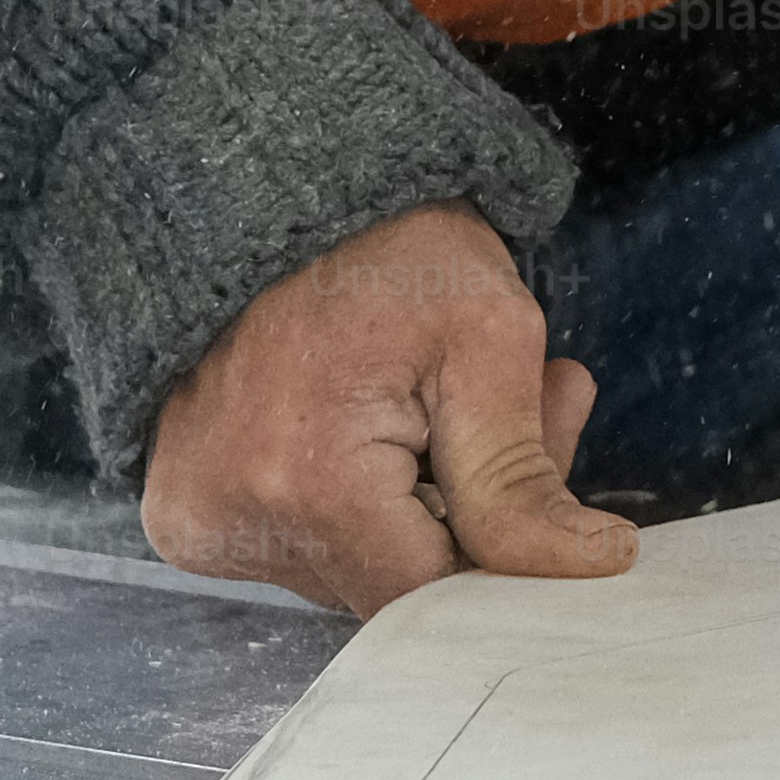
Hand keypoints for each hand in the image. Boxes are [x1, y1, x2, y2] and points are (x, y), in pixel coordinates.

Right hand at [141, 203, 637, 617]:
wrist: (280, 187)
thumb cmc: (390, 247)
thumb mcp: (488, 340)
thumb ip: (527, 474)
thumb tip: (593, 566)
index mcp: (305, 485)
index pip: (438, 591)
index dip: (504, 546)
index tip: (542, 469)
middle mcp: (229, 520)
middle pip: (393, 584)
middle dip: (469, 511)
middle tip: (528, 404)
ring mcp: (197, 521)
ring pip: (352, 568)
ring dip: (415, 505)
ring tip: (444, 400)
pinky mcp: (185, 513)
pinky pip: (299, 545)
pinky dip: (352, 502)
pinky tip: (369, 422)